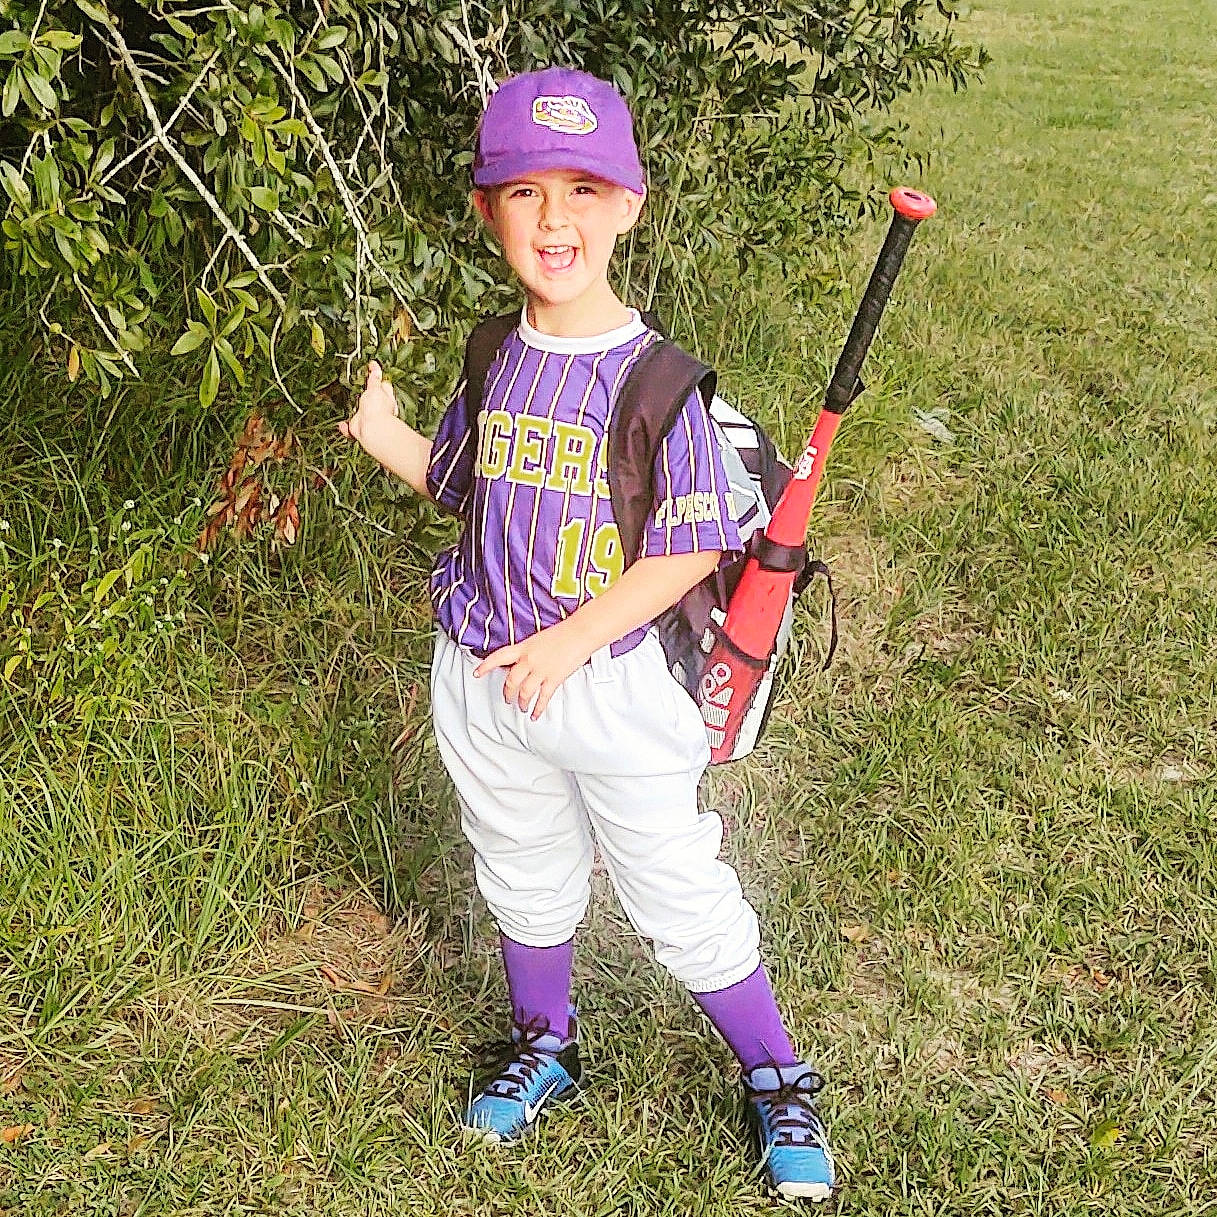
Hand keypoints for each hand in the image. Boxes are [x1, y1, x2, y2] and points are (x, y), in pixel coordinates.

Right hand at [338, 360, 397, 446]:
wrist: (372, 429)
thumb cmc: (377, 409)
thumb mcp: (375, 388)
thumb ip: (374, 379)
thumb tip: (376, 367)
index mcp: (385, 398)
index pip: (382, 385)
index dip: (377, 377)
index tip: (371, 368)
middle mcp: (377, 409)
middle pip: (370, 399)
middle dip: (364, 395)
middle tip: (354, 385)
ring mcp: (367, 419)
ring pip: (359, 413)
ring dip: (353, 410)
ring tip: (346, 403)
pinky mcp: (358, 428)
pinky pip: (349, 427)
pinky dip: (345, 427)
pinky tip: (343, 424)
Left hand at [474, 620, 596, 719]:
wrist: (580, 632)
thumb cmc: (564, 632)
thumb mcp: (539, 638)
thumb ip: (529, 650)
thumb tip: (524, 661)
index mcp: (523, 647)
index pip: (499, 657)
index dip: (486, 666)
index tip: (477, 673)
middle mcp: (529, 660)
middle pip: (511, 681)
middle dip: (508, 693)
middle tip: (507, 698)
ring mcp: (541, 670)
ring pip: (524, 692)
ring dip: (522, 702)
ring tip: (522, 707)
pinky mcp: (554, 679)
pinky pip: (542, 698)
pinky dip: (538, 708)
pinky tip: (535, 714)